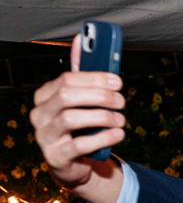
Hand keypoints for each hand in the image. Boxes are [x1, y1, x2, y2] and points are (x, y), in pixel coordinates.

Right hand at [30, 34, 124, 192]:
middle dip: (99, 96)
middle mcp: (40, 115)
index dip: (94, 78)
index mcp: (45, 96)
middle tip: (121, 101)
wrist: (75, 163)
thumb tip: (81, 39)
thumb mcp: (81, 101)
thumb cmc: (80, 128)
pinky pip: (79, 144)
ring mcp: (45, 136)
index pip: (66, 80)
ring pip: (71, 119)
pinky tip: (118, 134)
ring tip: (121, 120)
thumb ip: (82, 74)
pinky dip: (102, 138)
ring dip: (102, 117)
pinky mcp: (56, 156)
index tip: (117, 81)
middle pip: (67, 96)